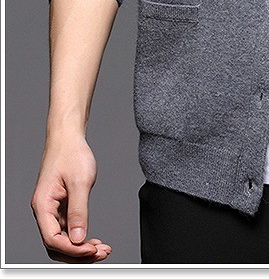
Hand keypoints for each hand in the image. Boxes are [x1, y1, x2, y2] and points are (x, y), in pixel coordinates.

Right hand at [31, 131, 111, 262]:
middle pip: (57, 244)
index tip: (92, 250)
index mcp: (43, 205)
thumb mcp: (79, 181)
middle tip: (101, 254)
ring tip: (102, 249)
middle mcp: (45, 211)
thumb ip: (79, 211)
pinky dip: (82, 237)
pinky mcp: (62, 206)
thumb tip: (79, 238)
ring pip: (64, 239)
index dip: (72, 249)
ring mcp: (53, 210)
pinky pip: (69, 229)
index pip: (53, 239)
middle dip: (78, 253)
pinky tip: (95, 240)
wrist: (69, 137)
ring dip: (81, 247)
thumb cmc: (71, 154)